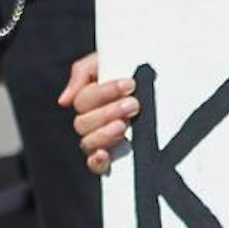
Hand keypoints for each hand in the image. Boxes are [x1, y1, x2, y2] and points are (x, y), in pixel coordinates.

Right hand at [59, 53, 137, 173]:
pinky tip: (105, 154)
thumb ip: (83, 73)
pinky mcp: (115, 157)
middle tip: (133, 104)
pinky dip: (97, 161)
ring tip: (125, 124)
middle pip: (83, 123)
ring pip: (87, 142)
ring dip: (104, 133)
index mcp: (91, 100)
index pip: (84, 101)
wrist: (164, 77)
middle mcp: (94, 121)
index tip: (129, 84)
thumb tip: (64, 100)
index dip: (104, 93)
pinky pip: (96, 165)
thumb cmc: (134, 70)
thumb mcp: (108, 61)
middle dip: (108, 112)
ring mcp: (103, 139)